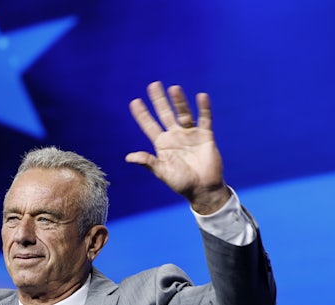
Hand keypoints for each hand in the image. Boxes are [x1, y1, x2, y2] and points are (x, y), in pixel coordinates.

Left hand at [125, 81, 229, 214]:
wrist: (202, 189)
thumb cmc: (181, 183)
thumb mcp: (162, 172)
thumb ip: (148, 162)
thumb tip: (128, 157)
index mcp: (162, 145)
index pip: (150, 126)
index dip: (142, 115)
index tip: (134, 102)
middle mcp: (175, 136)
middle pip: (165, 114)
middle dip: (159, 101)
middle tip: (153, 85)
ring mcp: (190, 134)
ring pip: (183, 114)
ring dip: (179, 102)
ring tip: (174, 88)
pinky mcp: (205, 136)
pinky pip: (205, 119)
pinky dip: (204, 108)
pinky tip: (201, 97)